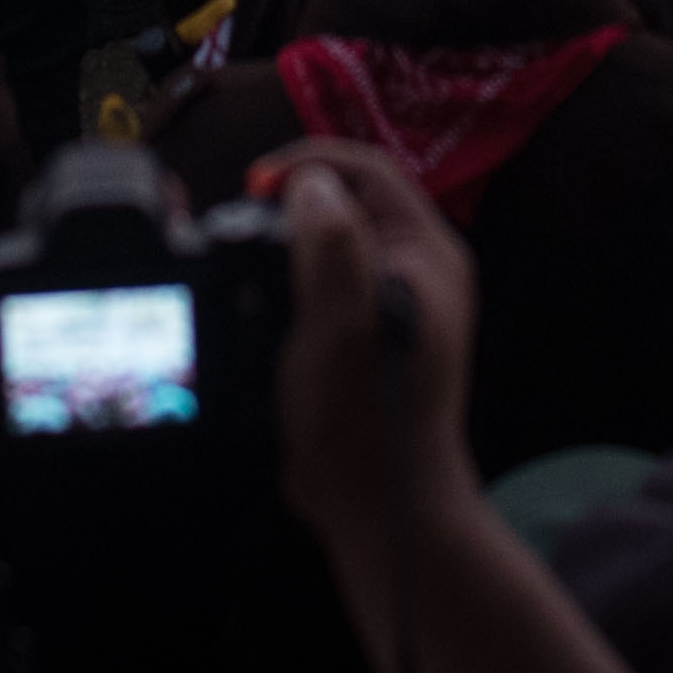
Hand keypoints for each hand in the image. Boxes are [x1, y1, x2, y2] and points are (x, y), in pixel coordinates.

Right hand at [256, 138, 481, 635]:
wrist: (378, 508)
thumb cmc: (362, 415)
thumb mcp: (341, 322)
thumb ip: (331, 244)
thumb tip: (309, 181)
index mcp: (427, 252)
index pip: (368, 171)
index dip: (310, 164)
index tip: (255, 187)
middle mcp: (418, 270)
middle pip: (350, 205)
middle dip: (294, 207)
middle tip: (245, 233)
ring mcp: (396, 306)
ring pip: (333, 246)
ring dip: (288, 248)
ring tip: (249, 269)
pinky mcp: (369, 338)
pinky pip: (327, 287)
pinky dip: (292, 285)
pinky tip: (263, 308)